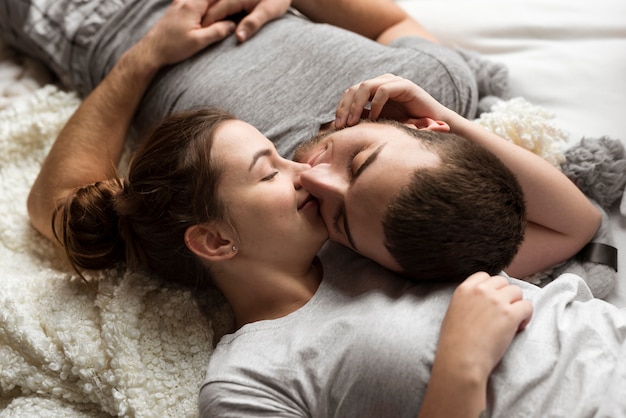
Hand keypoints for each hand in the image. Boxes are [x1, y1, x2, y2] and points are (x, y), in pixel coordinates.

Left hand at [136, 0, 236, 67]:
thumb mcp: (199, 42)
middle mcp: (185, 0)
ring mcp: (179, 3)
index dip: (228, 0)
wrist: (151, 50)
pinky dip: (203, 4)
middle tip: (234, 4)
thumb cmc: (173, 47)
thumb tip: (233, 26)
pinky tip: (206, 11)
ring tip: (223, 7)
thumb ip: (217, 31)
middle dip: (221, 2)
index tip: (239, 2)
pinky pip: (193, 1)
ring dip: (212, 3)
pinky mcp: (175, 10)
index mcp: (193, 5)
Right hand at [202, 0, 290, 41]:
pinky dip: (214, 14)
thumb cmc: (278, 1)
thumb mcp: (268, 12)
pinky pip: (221, 6)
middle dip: (202, 21)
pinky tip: (207, 24)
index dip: (207, 23)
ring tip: (194, 31)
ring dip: (206, 17)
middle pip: (212, 7)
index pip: (217, 10)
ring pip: (215, 6)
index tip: (197, 36)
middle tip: (190, 36)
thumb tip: (238, 38)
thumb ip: (253, 24)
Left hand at [334, 73, 454, 127]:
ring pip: (366, 86)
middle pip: (354, 89)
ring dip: (356, 106)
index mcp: (374, 89)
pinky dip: (375, 104)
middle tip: (341, 125)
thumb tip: (342, 125)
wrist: (434, 126)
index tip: (337, 126)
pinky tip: (374, 118)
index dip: (341, 108)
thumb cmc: (407, 126)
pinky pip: (384, 90)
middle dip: (345, 108)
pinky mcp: (405, 86)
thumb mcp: (380, 123)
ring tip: (353, 123)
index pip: (350, 93)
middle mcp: (382, 82)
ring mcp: (394, 82)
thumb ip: (364, 119)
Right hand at [437, 272, 532, 381]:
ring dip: (517, 305)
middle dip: (506, 296)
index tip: (492, 300)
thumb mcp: (453, 312)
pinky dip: (526, 317)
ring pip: (517, 292)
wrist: (461, 359)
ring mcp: (497, 301)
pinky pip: (527, 306)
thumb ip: (468, 300)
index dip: (492, 288)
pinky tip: (517, 327)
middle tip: (503, 313)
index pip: (485, 276)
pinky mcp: (510, 314)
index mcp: (465, 289)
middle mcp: (481, 290)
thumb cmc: (454, 342)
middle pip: (503, 282)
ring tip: (511, 322)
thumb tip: (482, 302)